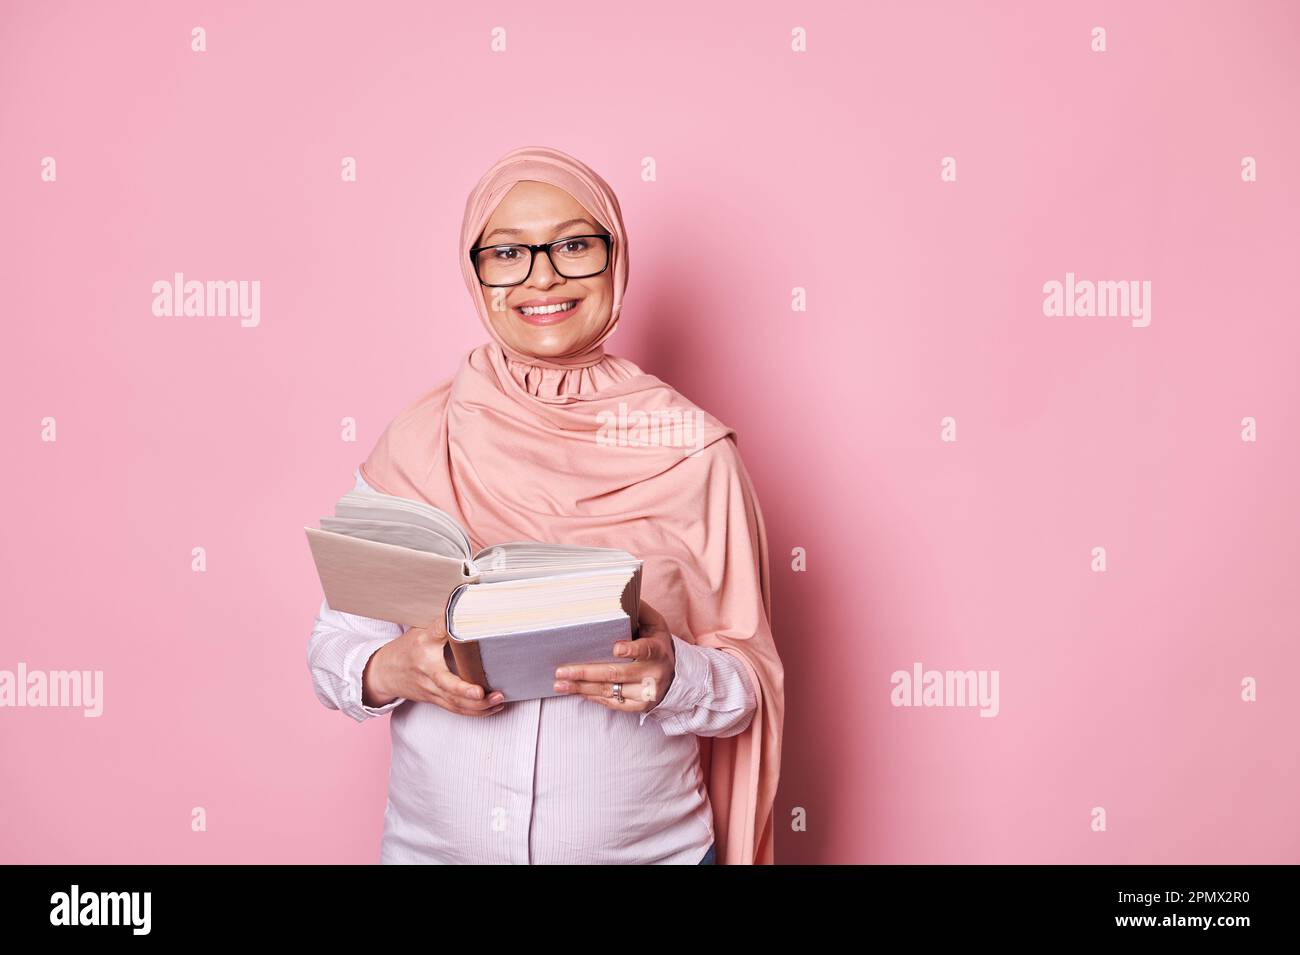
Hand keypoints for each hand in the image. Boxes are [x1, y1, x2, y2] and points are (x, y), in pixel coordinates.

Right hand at [362, 617, 505, 716]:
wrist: (383, 672)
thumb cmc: (408, 648)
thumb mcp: (422, 630)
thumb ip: (444, 623)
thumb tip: (471, 606)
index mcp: (424, 644)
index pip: (438, 630)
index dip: (448, 625)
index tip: (460, 622)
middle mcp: (426, 669)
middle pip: (446, 683)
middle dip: (465, 691)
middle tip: (484, 692)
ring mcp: (430, 688)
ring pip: (454, 702)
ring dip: (478, 705)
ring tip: (498, 700)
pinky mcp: (435, 699)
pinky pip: (456, 709)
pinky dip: (475, 711)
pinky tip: (492, 708)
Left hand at [552, 599, 675, 713]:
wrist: (674, 674)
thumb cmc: (657, 643)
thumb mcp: (655, 624)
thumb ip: (639, 610)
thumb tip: (620, 592)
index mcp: (658, 650)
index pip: (645, 650)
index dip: (631, 650)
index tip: (615, 648)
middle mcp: (653, 674)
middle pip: (617, 674)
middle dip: (587, 672)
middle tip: (562, 671)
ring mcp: (647, 692)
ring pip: (611, 691)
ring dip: (583, 688)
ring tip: (560, 684)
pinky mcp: (640, 706)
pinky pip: (613, 704)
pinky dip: (593, 698)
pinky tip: (576, 692)